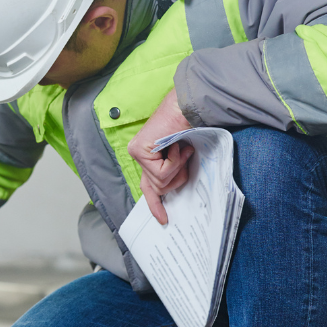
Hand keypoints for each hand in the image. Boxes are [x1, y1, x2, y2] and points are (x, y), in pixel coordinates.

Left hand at [128, 89, 193, 223]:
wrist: (188, 106)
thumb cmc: (189, 127)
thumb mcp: (182, 156)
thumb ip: (173, 171)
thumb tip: (171, 192)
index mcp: (148, 158)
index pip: (148, 187)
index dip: (155, 204)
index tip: (163, 219)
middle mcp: (138, 155)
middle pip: (158, 187)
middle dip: (177, 177)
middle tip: (184, 157)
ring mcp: (137, 153)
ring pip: (161, 182)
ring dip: (178, 167)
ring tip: (181, 148)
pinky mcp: (139, 151)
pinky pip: (162, 172)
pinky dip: (175, 161)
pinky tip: (176, 146)